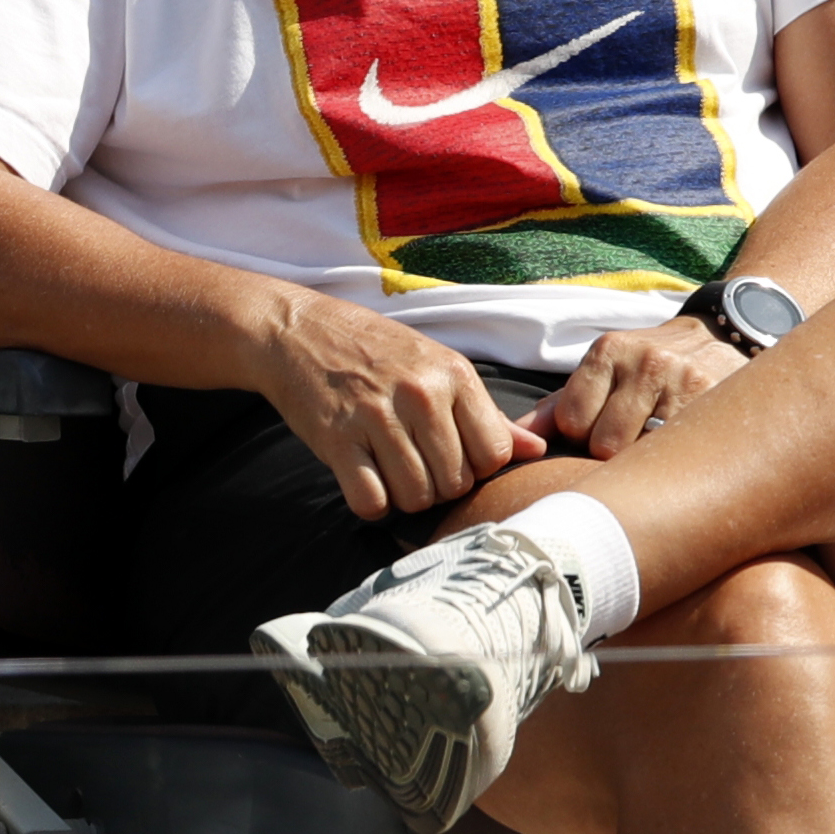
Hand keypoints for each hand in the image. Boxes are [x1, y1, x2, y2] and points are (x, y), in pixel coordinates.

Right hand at [247, 290, 544, 519]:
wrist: (298, 331)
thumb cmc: (376, 351)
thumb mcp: (437, 366)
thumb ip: (486, 413)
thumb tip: (536, 451)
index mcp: (453, 375)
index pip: (493, 455)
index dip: (476, 467)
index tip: (452, 456)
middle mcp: (420, 394)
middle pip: (455, 483)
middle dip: (438, 487)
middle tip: (415, 464)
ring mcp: (377, 416)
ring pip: (415, 497)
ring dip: (404, 497)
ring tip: (390, 470)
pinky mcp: (337, 439)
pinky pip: (371, 501)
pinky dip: (369, 503)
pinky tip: (363, 479)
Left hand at [522, 317, 746, 458]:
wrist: (721, 336)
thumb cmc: (648, 366)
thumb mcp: (604, 370)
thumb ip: (560, 405)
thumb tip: (517, 437)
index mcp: (608, 351)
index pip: (572, 421)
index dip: (582, 435)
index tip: (599, 427)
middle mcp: (644, 362)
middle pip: (603, 444)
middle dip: (611, 450)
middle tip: (631, 436)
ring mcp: (680, 381)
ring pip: (639, 453)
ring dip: (641, 457)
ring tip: (653, 439)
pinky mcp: (710, 401)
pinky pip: (672, 452)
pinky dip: (669, 456)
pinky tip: (676, 443)